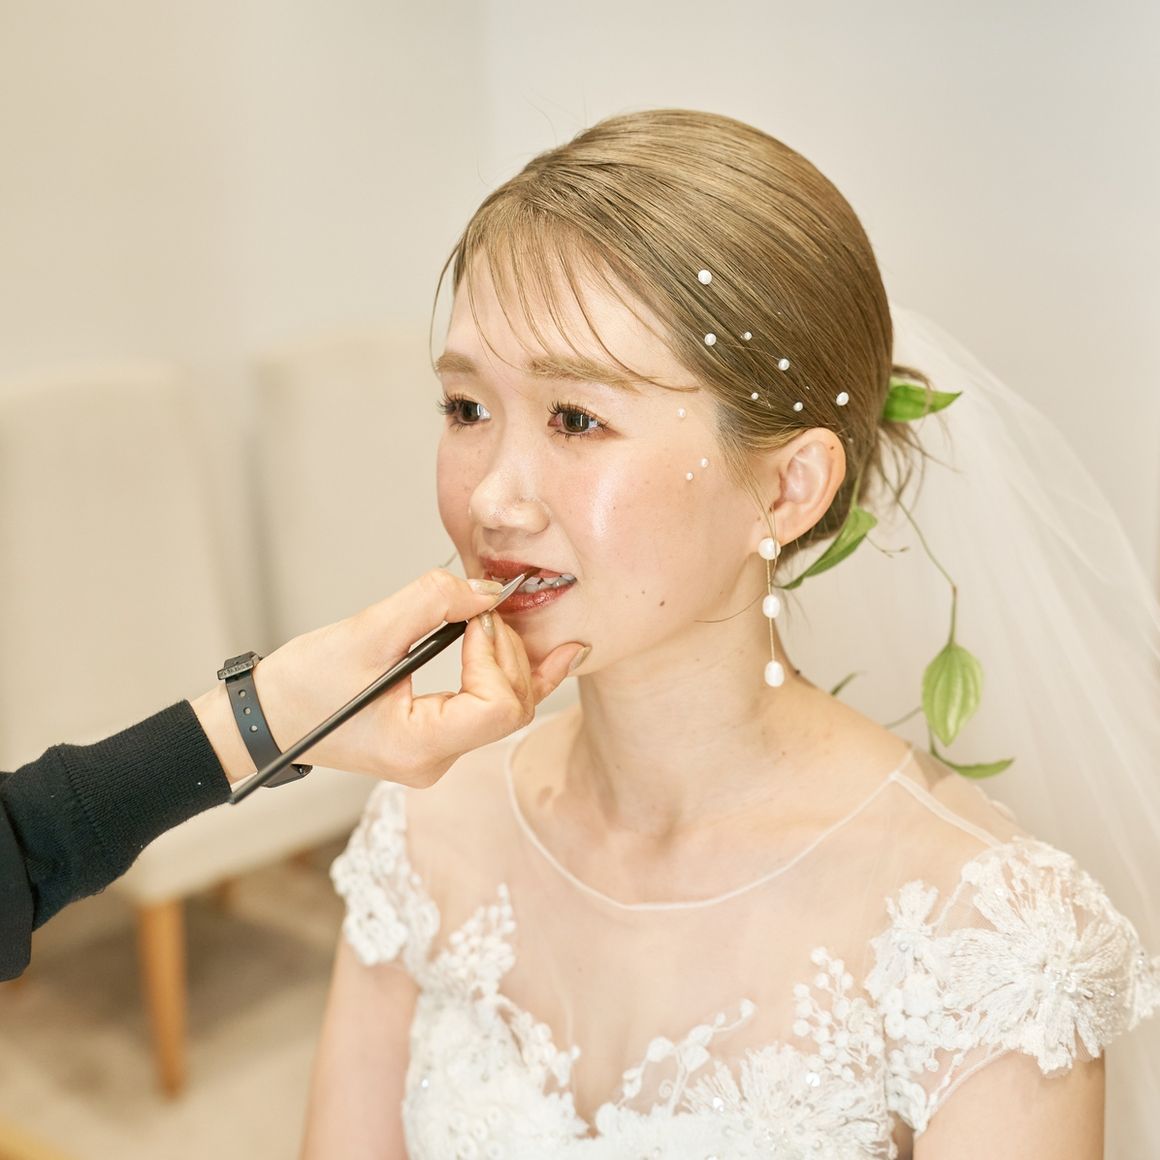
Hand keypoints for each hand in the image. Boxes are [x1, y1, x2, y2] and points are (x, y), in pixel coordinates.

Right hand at [192, 569, 588, 785]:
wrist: (268, 717)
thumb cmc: (302, 686)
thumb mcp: (364, 633)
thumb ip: (429, 603)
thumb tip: (486, 592)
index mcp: (419, 747)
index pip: (498, 706)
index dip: (495, 653)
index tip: (473, 616)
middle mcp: (436, 760)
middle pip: (512, 706)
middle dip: (507, 650)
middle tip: (481, 608)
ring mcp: (440, 752)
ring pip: (509, 706)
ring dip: (509, 657)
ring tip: (491, 616)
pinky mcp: (439, 736)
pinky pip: (495, 709)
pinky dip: (518, 675)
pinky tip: (557, 652)